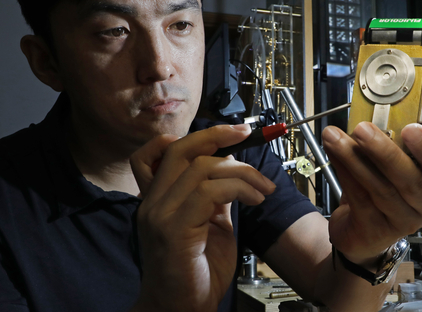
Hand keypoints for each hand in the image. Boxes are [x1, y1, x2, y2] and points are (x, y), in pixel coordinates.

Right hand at [129, 124, 275, 311]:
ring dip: (241, 172)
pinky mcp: (173, 229)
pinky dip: (238, 188)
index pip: (164, 149)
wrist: (181, 310)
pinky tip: (255, 200)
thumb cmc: (196, 271)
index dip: (199, 135)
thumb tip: (232, 169)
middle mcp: (152, 201)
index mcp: (158, 196)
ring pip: (201, 168)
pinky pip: (208, 192)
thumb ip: (214, 196)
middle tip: (247, 135)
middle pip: (180, 149)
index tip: (233, 134)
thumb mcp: (210, 223)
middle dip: (218, 135)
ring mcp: (159, 214)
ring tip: (262, 190)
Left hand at [321, 122, 421, 265]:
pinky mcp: (377, 231)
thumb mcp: (390, 169)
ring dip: (354, 159)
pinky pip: (360, 199)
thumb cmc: (381, 192)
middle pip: (408, 178)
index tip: (410, 129)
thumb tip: (366, 118)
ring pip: (380, 188)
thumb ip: (388, 148)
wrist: (363, 235)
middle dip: (383, 150)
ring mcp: (403, 222)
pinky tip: (334, 156)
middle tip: (361, 129)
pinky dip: (345, 174)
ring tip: (334, 138)